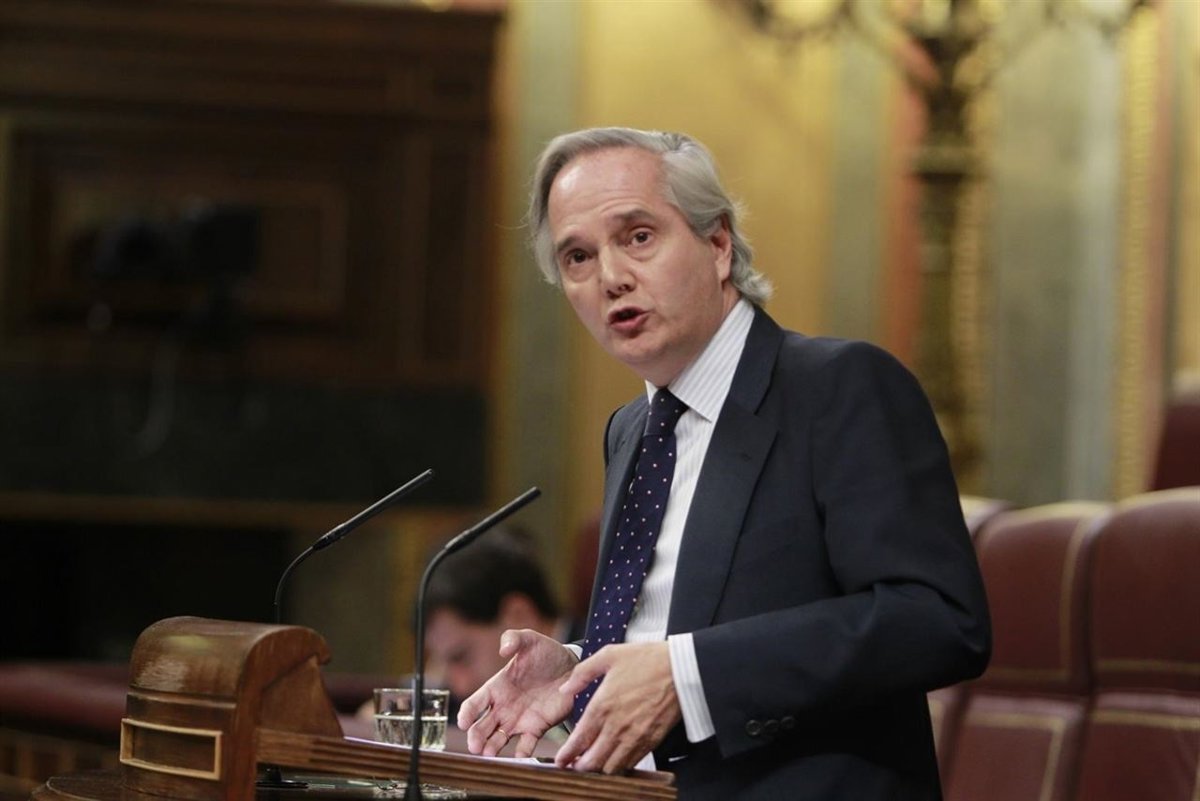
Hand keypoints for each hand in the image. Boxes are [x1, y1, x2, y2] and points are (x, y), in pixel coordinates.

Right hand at [457, 628, 577, 757]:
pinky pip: (525, 745)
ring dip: (492, 748)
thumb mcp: (530, 640)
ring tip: (489, 755)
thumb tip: (502, 649)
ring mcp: (518, 720)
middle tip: (475, 747)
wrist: (572, 666)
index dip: (466, 713)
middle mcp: (503, 707)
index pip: (474, 703)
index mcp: (496, 688)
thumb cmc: (546, 652)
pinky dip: (520, 753)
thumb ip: (513, 639)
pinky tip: (518, 758)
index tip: (462, 722)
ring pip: (498, 739)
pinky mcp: (536, 728)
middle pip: (482, 726)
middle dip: (475, 737)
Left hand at [554, 642, 681, 773]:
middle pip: (592, 761)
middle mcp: (616, 726)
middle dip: (579, 767)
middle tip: (574, 766)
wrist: (682, 669)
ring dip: (599, 769)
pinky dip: (619, 766)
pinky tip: (614, 760)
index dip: (567, 755)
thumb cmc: (647, 659)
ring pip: (611, 767)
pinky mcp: (651, 741)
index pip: (579, 741)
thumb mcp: (609, 656)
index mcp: (602, 705)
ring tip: (593, 766)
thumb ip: (582, 673)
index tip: (560, 760)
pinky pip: (630, 763)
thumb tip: (564, 689)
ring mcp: (635, 737)